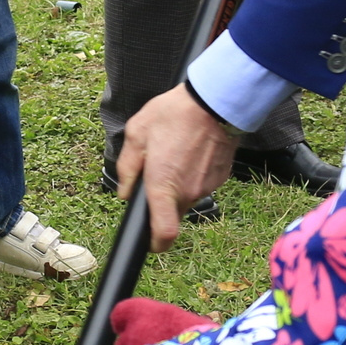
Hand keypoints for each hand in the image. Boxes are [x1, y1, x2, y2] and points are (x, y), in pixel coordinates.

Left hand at [116, 85, 239, 251]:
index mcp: (162, 186)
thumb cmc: (174, 113)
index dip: (155, 244)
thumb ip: (127, 167)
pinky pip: (201, 184)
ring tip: (176, 153)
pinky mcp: (220, 177)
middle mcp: (186, 192)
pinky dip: (194, 174)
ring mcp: (206, 186)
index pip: (164, 234)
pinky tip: (192, 151)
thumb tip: (124, 191)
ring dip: (179, 184)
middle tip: (157, 171)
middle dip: (162, 201)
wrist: (215, 100)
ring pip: (187, 197)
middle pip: (172, 213)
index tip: (149, 241)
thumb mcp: (137, 133)